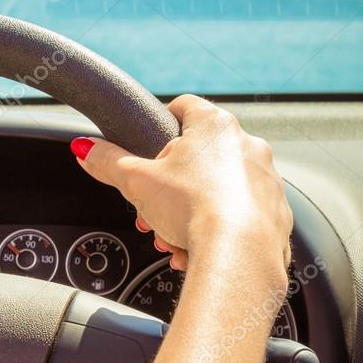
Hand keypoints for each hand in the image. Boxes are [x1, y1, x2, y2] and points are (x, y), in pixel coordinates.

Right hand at [72, 94, 290, 291]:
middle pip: (198, 158)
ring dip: (191, 211)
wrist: (239, 255)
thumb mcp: (135, 181)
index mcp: (214, 126)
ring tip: (172, 236)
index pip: (184, 107)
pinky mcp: (277, 213)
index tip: (150, 142)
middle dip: (170, 186)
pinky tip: (197, 249)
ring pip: (219, 190)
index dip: (162, 122)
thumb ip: (107, 161)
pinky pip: (241, 216)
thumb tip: (84, 149)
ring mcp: (267, 179)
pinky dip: (218, 230)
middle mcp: (248, 146)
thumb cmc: (192, 208)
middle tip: (152, 208)